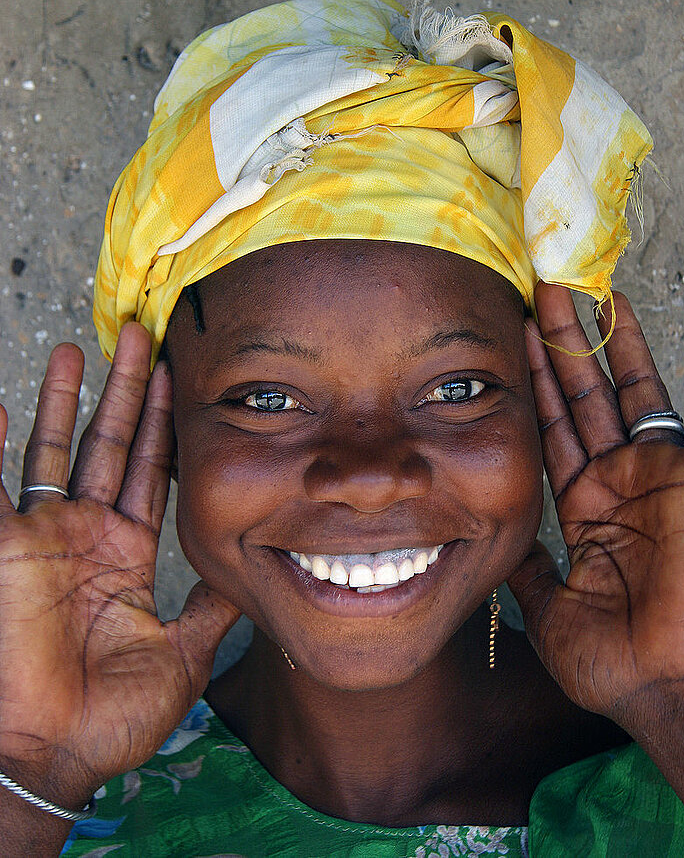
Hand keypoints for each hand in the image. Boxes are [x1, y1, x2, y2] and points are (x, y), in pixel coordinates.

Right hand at [0, 324, 239, 807]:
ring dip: (67, 402)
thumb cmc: (114, 713)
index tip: (177, 379)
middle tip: (140, 338)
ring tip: (79, 350)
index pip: (152, 470)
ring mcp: (44, 536)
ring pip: (57, 450)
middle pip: (111, 444)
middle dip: (125, 392)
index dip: (162, 426)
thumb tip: (251, 573)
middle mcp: (88, 533)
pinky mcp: (5, 549)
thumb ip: (213, 605)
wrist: (56, 753)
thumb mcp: (185, 651)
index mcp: (128, 550)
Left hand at [509, 283, 683, 810]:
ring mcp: (653, 472)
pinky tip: (629, 322)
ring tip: (579, 290)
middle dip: (564, 347)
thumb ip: (530, 573)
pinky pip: (665, 408)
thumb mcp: (552, 611)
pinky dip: (648, 367)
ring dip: (600, 341)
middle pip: (584, 398)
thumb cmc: (617, 661)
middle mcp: (619, 481)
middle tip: (542, 294)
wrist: (671, 683)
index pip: (554, 431)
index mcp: (587, 508)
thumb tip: (505, 552)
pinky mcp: (683, 470)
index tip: (517, 345)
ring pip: (620, 390)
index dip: (537, 388)